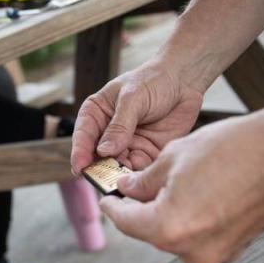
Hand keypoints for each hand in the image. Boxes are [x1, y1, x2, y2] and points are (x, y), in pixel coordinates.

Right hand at [71, 59, 204, 173]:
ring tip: (125, 181)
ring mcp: (127, 145)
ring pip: (117, 167)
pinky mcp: (146, 154)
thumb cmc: (153, 81)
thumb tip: (104, 151)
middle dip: (101, 169)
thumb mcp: (132, 98)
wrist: (184, 81)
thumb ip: (119, 125)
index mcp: (96, 114)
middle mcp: (108, 133)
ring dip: (120, 176)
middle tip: (104, 179)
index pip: (83, 136)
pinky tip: (142, 179)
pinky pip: (139, 170)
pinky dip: (139, 176)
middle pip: (98, 157)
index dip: (80, 153)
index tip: (80, 168)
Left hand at [99, 102, 263, 262]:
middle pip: (151, 231)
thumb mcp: (174, 157)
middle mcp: (191, 250)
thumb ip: (143, 181)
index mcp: (169, 228)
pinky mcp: (236, 248)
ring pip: (177, 235)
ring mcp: (216, 253)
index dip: (113, 207)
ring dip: (167, 213)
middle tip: (134, 186)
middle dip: (141, 209)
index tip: (107, 198)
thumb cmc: (234, 149)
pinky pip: (201, 236)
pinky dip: (192, 218)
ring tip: (171, 184)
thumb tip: (128, 190)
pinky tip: (197, 193)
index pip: (126, 222)